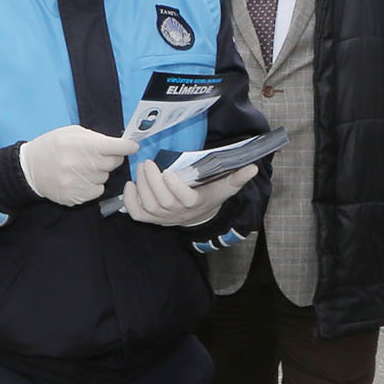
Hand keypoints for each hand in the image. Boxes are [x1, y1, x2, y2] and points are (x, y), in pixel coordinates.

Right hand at [18, 124, 137, 205]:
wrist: (29, 169)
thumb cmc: (53, 146)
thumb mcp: (71, 133)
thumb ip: (96, 138)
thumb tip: (120, 144)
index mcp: (81, 145)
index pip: (116, 147)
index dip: (127, 146)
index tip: (132, 146)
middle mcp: (81, 164)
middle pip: (113, 163)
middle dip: (111, 158)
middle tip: (99, 156)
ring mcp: (78, 183)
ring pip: (105, 178)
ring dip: (99, 172)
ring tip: (83, 167)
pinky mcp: (75, 197)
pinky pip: (97, 191)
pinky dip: (93, 185)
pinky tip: (79, 179)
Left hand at [121, 157, 256, 227]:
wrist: (198, 215)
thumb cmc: (209, 196)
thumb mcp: (223, 187)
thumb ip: (237, 178)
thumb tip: (253, 167)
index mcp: (195, 204)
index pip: (185, 200)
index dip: (175, 187)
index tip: (168, 171)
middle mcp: (178, 214)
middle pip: (162, 202)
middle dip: (152, 181)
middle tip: (148, 163)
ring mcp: (163, 219)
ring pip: (148, 206)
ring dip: (141, 186)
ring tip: (142, 168)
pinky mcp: (151, 220)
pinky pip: (137, 214)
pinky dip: (130, 201)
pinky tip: (130, 185)